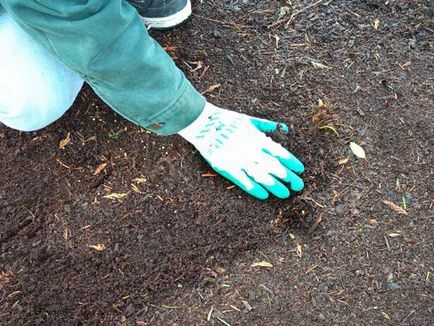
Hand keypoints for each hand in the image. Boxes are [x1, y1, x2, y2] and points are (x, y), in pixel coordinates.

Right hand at [178, 102, 304, 198]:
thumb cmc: (229, 121)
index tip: (301, 170)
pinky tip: (264, 196)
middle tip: (299, 186)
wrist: (206, 125)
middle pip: (274, 167)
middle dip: (288, 177)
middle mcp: (252, 151)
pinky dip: (254, 189)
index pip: (280, 153)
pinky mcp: (228, 168)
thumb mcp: (250, 120)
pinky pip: (243, 181)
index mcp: (258, 139)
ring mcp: (240, 161)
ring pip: (262, 176)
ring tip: (285, 194)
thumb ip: (267, 125)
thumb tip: (284, 127)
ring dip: (275, 186)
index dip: (291, 162)